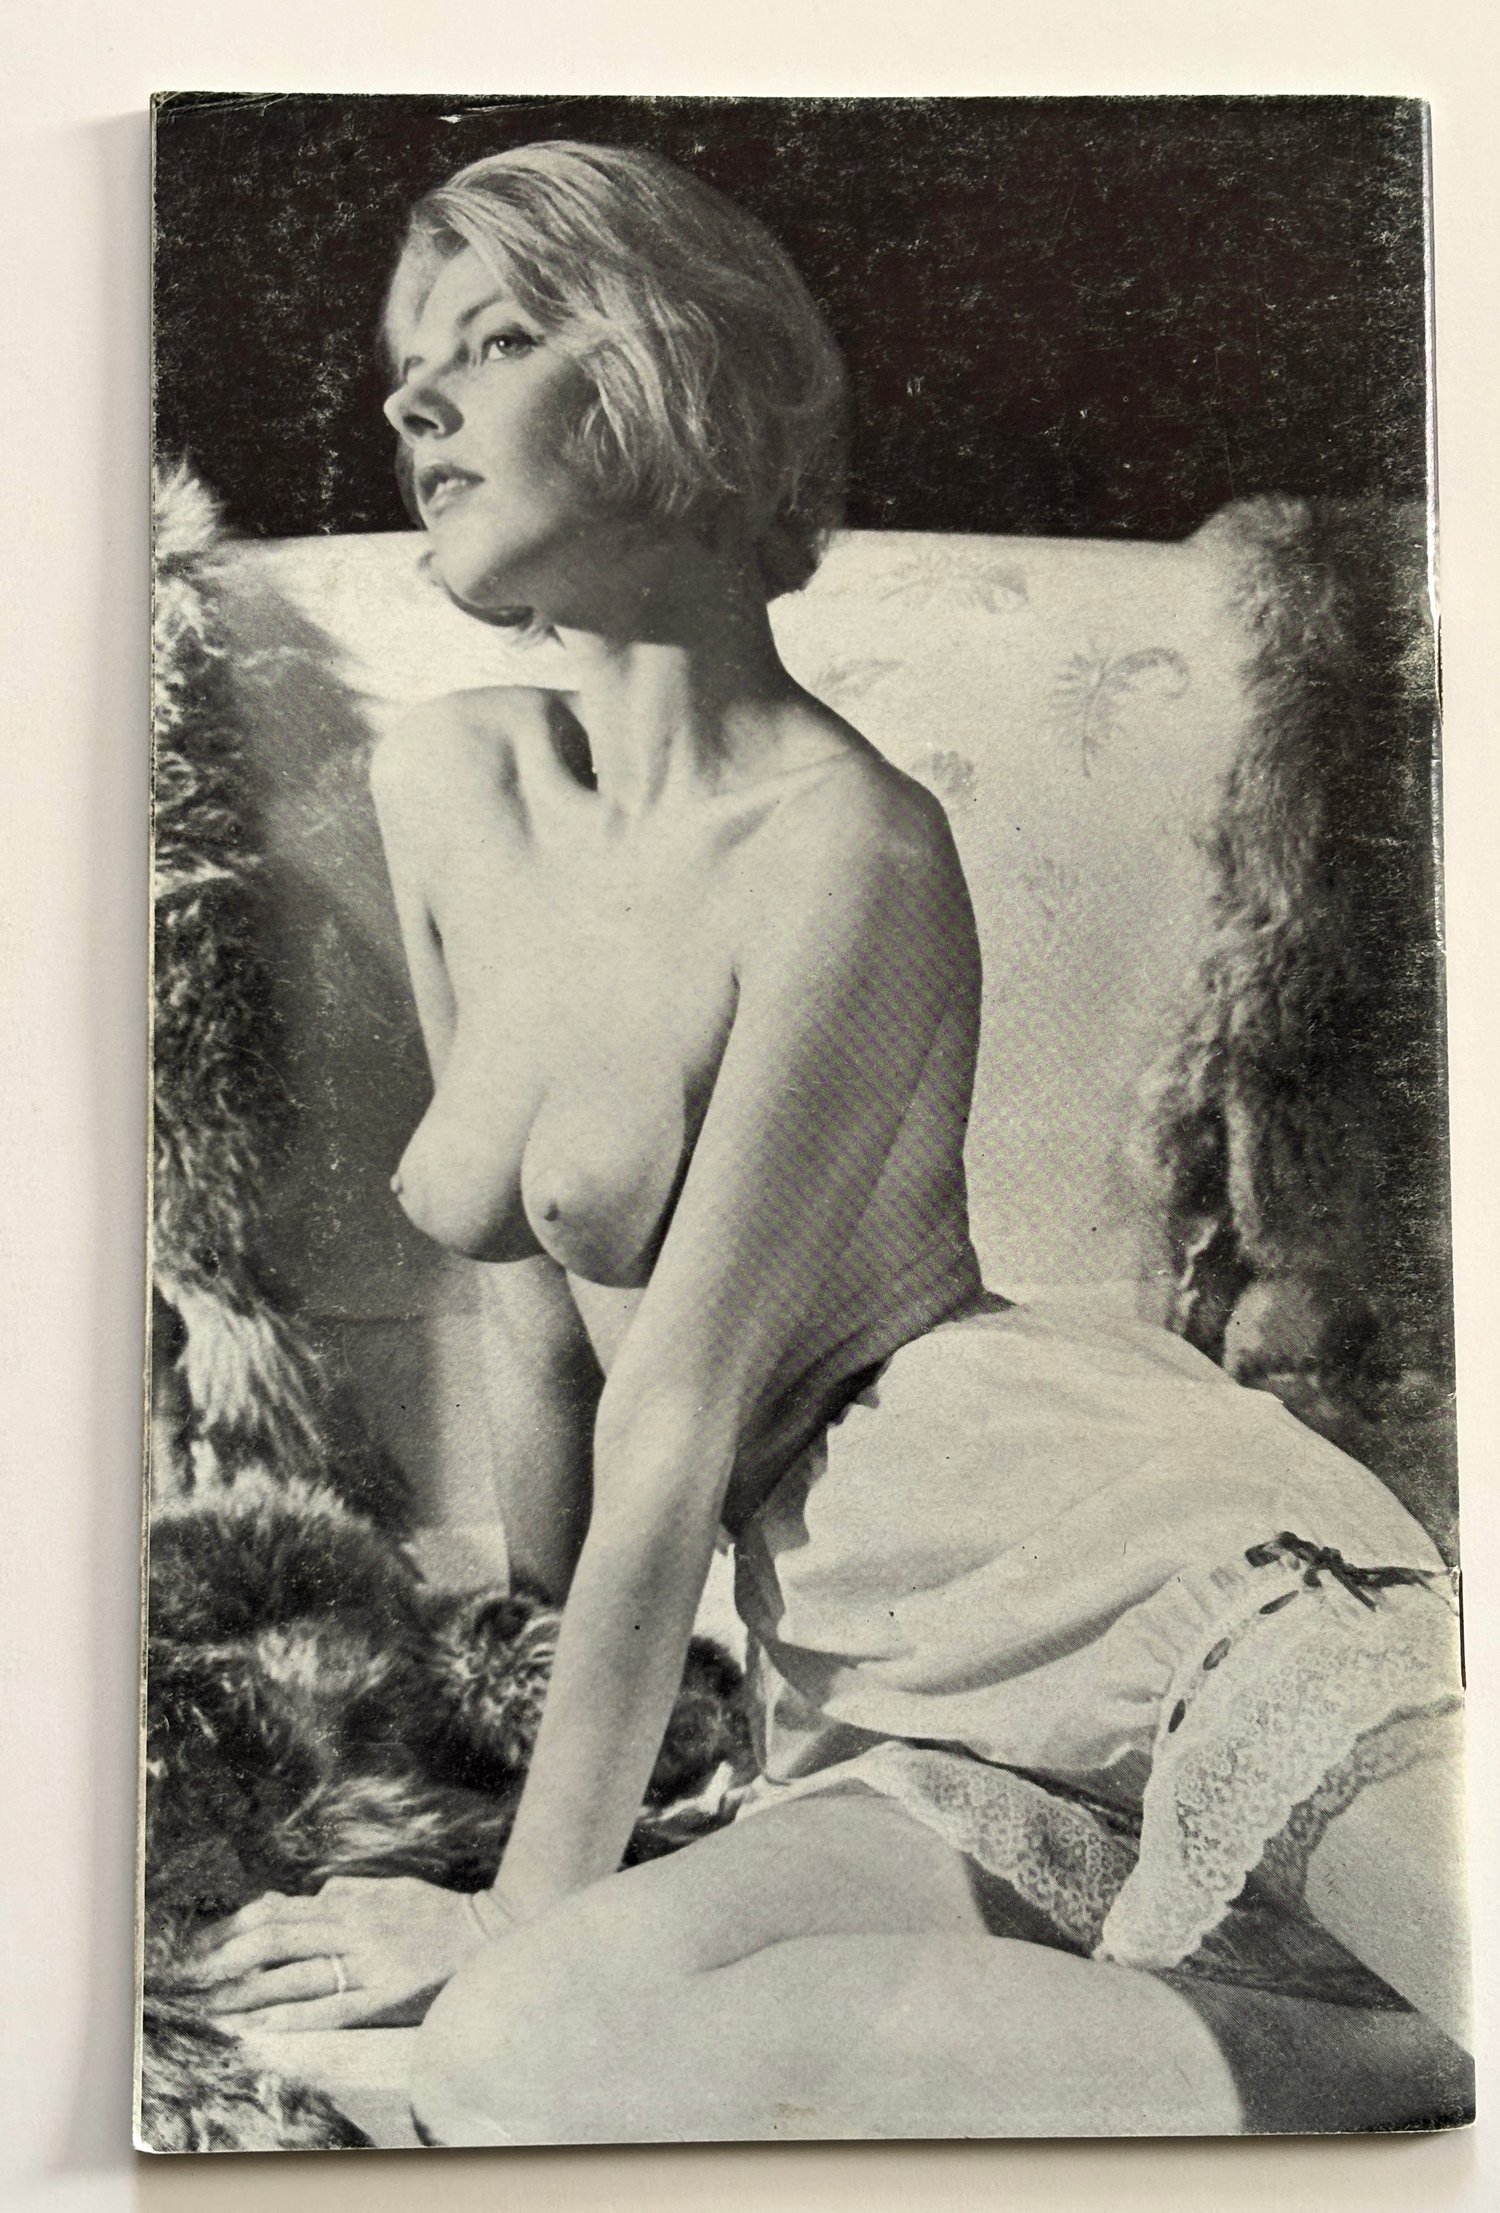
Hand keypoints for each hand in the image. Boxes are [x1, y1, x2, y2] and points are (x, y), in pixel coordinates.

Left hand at [180, 1875, 494, 2032]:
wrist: (492, 1933)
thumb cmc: (440, 1913)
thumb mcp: (394, 1887)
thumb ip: (351, 1889)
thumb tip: (308, 1894)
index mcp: (352, 1902)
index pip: (279, 1910)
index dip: (235, 1926)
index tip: (203, 1944)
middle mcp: (353, 1928)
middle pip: (276, 1939)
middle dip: (227, 1959)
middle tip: (191, 1978)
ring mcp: (368, 1963)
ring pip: (296, 1975)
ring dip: (248, 1993)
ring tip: (212, 2008)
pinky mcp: (385, 1996)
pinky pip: (331, 2008)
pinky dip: (293, 2016)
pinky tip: (261, 2026)